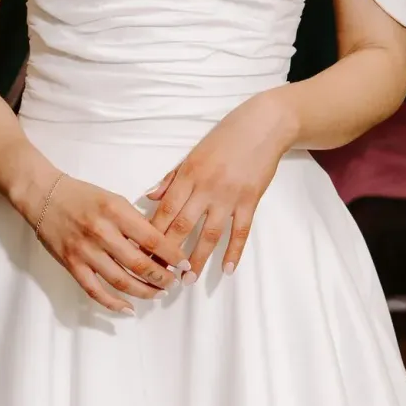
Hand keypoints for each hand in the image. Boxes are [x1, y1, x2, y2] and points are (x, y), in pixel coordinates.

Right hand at [30, 172, 177, 312]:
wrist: (44, 196)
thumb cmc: (82, 196)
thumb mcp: (114, 199)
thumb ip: (135, 221)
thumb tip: (159, 246)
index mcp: (116, 212)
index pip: (152, 239)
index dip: (172, 256)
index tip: (184, 264)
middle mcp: (101, 232)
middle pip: (140, 264)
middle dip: (162, 278)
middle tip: (173, 282)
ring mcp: (85, 251)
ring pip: (121, 281)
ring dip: (144, 292)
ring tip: (158, 294)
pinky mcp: (72, 265)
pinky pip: (95, 291)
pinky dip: (113, 304)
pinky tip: (128, 309)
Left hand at [149, 90, 295, 278]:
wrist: (263, 125)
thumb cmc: (225, 138)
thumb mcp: (193, 153)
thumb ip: (171, 178)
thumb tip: (149, 197)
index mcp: (189, 174)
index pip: (165, 210)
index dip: (153, 234)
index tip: (143, 253)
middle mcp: (206, 187)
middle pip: (183, 225)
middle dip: (169, 252)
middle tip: (160, 275)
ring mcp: (229, 195)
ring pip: (210, 234)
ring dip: (198, 258)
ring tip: (188, 279)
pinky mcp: (250, 200)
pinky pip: (240, 231)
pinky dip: (234, 252)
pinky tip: (226, 269)